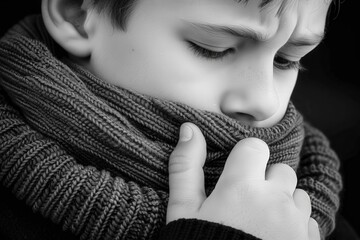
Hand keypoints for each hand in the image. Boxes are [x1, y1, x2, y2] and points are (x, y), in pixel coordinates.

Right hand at [167, 123, 319, 239]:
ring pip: (296, 194)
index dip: (245, 159)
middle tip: (246, 205)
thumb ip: (185, 167)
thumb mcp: (184, 211)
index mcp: (242, 186)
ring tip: (261, 225)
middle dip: (265, 181)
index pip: (255, 147)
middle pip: (279, 170)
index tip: (236, 176)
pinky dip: (294, 223)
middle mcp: (274, 199)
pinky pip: (307, 219)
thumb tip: (189, 129)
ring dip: (282, 202)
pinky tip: (274, 239)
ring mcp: (295, 221)